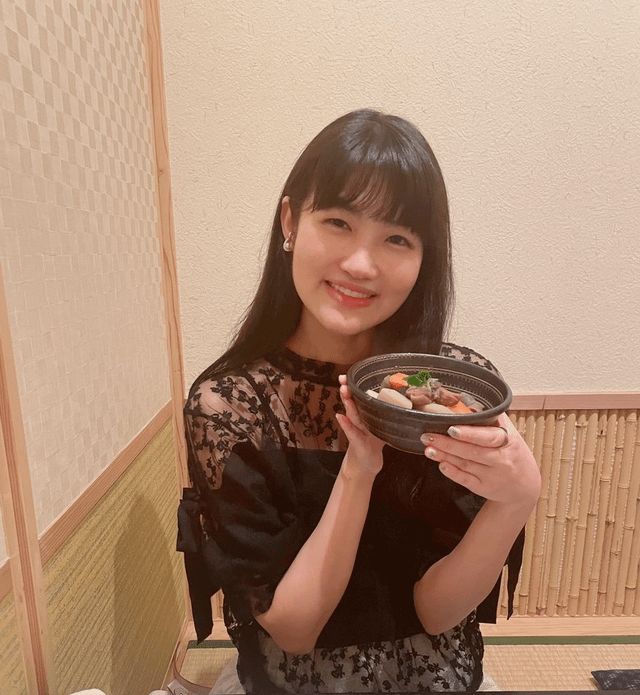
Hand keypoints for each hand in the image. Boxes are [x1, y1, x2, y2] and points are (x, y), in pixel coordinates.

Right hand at [336, 374, 384, 479]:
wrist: (367, 464)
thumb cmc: (374, 442)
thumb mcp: (379, 426)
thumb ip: (384, 413)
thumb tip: (406, 396)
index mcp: (366, 415)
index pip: (360, 398)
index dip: (353, 386)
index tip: (346, 375)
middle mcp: (360, 421)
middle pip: (355, 403)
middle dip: (349, 390)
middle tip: (343, 379)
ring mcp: (358, 431)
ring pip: (354, 415)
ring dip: (348, 402)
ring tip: (343, 390)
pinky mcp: (358, 443)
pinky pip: (353, 433)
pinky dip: (346, 425)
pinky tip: (339, 416)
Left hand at [421, 412, 540, 509]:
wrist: (524, 487)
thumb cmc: (513, 454)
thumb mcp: (511, 434)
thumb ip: (493, 419)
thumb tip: (472, 402)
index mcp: (507, 442)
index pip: (488, 437)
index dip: (469, 434)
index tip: (452, 428)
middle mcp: (500, 460)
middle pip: (472, 451)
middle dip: (448, 443)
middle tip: (428, 435)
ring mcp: (492, 476)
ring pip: (465, 464)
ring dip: (444, 455)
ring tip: (428, 447)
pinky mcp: (484, 488)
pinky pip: (465, 480)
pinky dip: (452, 472)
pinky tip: (440, 463)